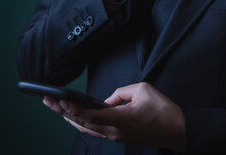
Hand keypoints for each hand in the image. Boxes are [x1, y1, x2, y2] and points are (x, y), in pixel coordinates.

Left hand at [43, 82, 184, 152]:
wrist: (176, 129)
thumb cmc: (163, 111)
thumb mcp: (143, 90)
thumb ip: (121, 92)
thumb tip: (108, 100)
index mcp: (121, 119)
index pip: (91, 115)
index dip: (73, 108)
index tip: (59, 101)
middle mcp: (115, 131)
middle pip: (83, 123)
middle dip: (64, 111)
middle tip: (49, 101)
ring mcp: (116, 136)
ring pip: (87, 129)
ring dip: (71, 118)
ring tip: (57, 109)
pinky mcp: (119, 136)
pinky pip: (95, 131)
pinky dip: (82, 124)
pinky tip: (76, 119)